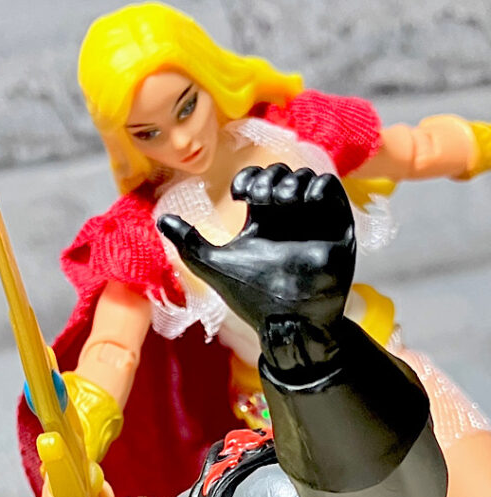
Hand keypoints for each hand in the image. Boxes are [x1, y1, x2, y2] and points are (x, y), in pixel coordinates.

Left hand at [157, 165, 355, 370]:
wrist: (286, 320)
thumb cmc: (250, 296)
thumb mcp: (212, 265)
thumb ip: (188, 243)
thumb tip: (161, 220)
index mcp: (261, 222)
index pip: (258, 183)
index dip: (250, 178)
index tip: (242, 192)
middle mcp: (287, 219)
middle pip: (283, 176)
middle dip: (272, 178)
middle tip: (262, 197)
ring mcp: (312, 222)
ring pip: (308, 180)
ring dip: (293, 181)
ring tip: (282, 201)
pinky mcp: (336, 228)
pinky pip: (333, 192)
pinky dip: (320, 185)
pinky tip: (304, 199)